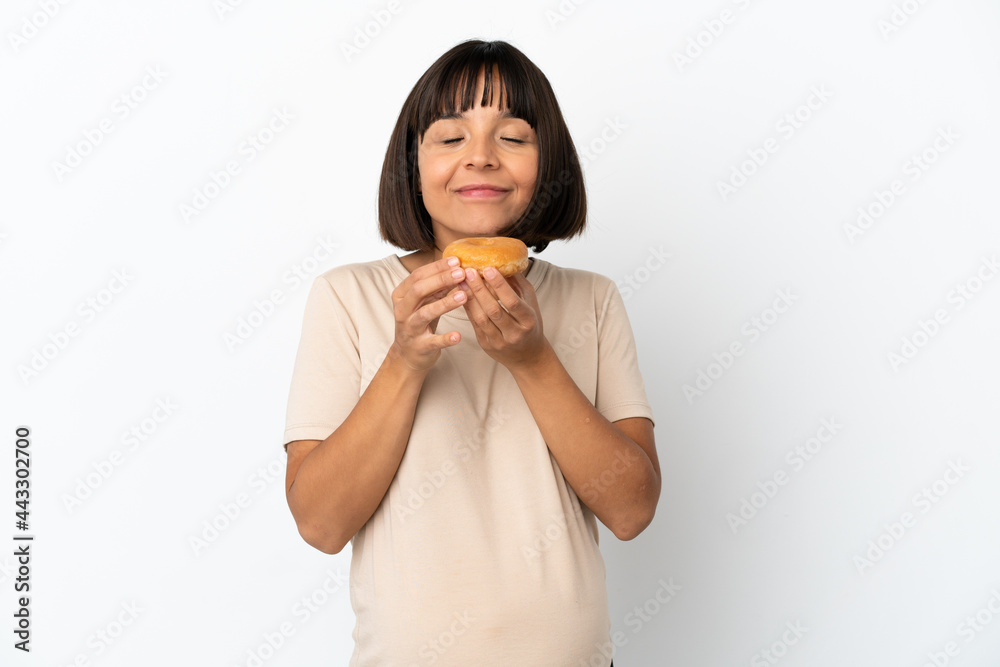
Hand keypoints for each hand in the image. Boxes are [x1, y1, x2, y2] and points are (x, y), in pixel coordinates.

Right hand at [390, 257, 467, 371]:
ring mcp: (409, 329)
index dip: (437, 267)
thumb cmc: (419, 322)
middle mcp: (402, 311)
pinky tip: (458, 335)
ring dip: (444, 304)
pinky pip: (433, 342)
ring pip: (425, 313)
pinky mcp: (419, 346)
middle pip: (419, 290)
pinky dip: (446, 339)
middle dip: (441, 279)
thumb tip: (459, 267)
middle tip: (462, 273)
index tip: (456, 260)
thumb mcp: (426, 301)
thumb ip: (438, 287)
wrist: (408, 354)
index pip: (417, 276)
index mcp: (401, 295)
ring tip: (463, 296)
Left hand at [460, 266, 546, 369]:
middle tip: (469, 271)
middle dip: (480, 290)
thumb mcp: (530, 303)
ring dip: (470, 298)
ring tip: (462, 281)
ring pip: (481, 318)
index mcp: (528, 320)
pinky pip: (474, 324)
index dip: (500, 285)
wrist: (527, 356)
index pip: (512, 302)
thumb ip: (519, 283)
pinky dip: (467, 308)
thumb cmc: (529, 324)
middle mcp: (514, 333)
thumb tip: (505, 260)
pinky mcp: (486, 345)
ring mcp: (499, 341)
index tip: (488, 268)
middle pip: (494, 310)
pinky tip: (461, 295)